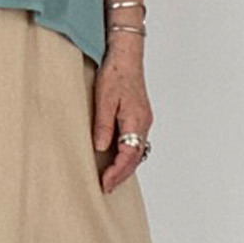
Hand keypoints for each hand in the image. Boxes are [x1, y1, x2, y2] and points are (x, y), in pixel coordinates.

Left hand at [92, 48, 151, 194]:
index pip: (128, 155)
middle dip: (121, 174)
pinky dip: (128, 154)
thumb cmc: (115, 73)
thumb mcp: (104, 99)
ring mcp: (143, 120)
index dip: (116, 172)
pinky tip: (117, 158)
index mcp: (136, 121)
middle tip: (106, 187)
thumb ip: (103, 125)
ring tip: (111, 178)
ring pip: (137, 151)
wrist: (126, 55)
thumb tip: (100, 148)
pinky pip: (136, 142)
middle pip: (135, 157)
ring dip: (125, 166)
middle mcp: (143, 123)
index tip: (104, 183)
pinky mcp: (139, 116)